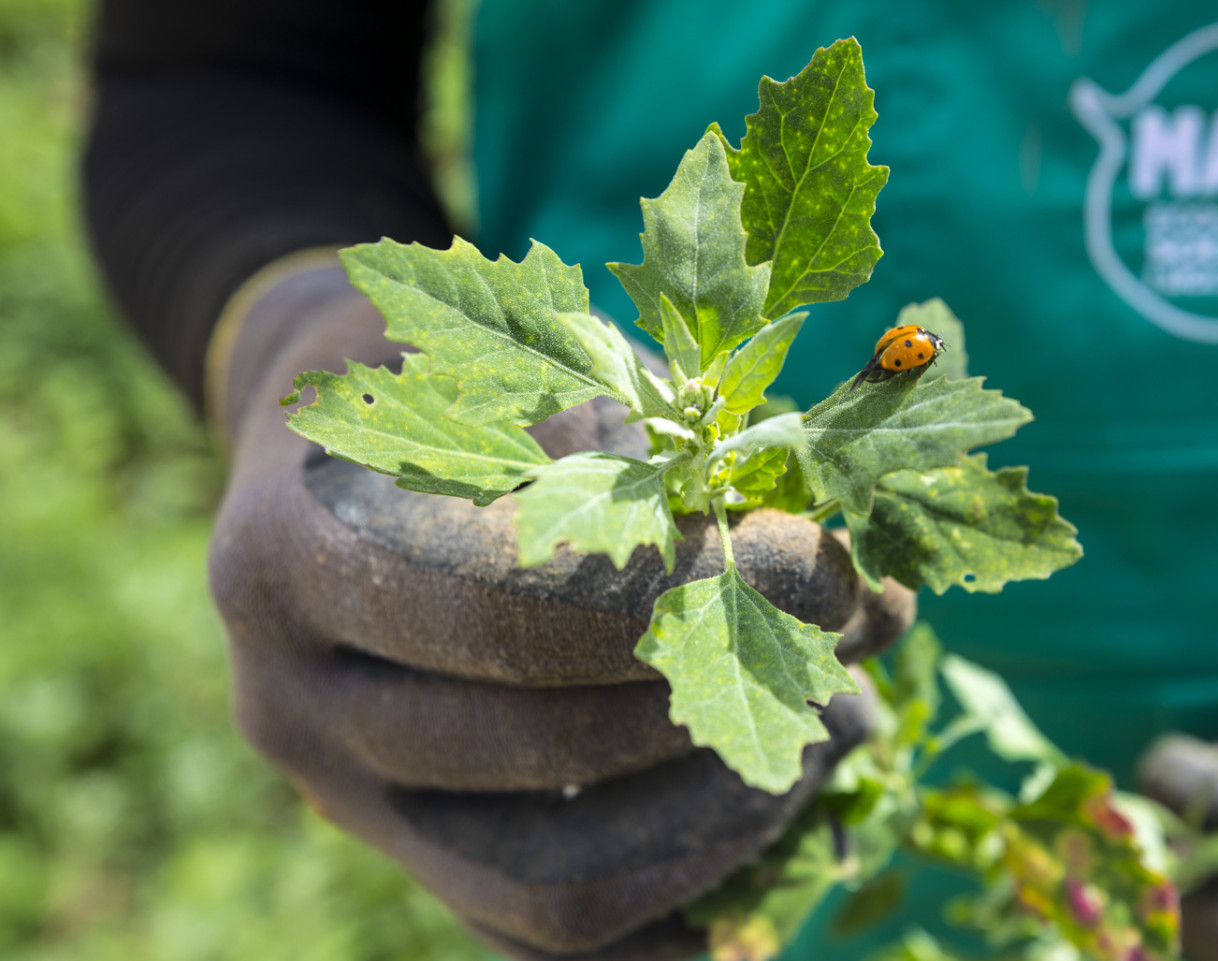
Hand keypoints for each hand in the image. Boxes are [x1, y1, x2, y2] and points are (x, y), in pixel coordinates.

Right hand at [209, 262, 913, 959]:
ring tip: (837, 724)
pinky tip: (781, 836)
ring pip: (550, 881)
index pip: (504, 602)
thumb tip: (864, 597)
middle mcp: (291, 703)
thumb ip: (680, 472)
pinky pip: (548, 938)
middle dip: (724, 694)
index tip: (826, 568)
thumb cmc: (466, 389)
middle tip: (851, 645)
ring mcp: (346, 806)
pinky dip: (679, 912)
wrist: (335, 459)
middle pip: (537, 743)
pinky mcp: (414, 864)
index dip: (681, 592)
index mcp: (295, 552)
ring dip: (724, 814)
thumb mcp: (549, 376)